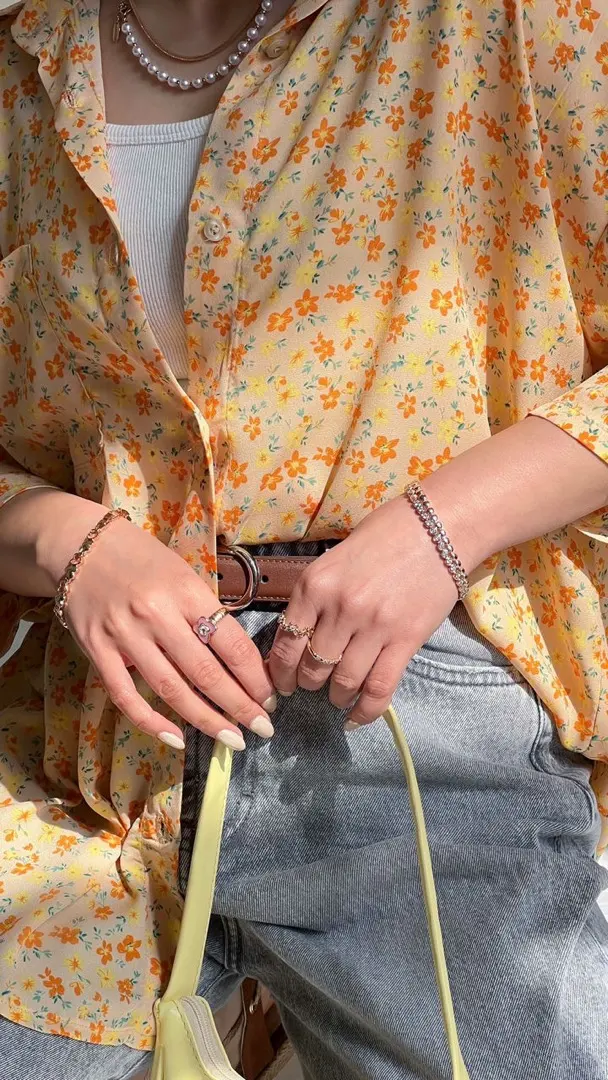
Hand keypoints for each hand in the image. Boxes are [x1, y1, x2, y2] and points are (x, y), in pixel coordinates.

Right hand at [61, 514, 275, 749]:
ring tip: (232, 739)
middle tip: (263, 727)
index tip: (271, 698)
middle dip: (240, 706)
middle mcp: (158, 616)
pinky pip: (126, 697)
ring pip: (171, 690)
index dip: (255, 677)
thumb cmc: (142, 559)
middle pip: (206, 673)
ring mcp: (125, 636)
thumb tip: (237, 660)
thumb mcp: (184, 575)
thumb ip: (205, 612)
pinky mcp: (98, 652)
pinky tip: (177, 739)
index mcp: (187, 593)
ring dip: (206, 720)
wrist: (82, 547)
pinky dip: (152, 723)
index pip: (231, 644)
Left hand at [267, 496, 463, 726]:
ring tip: (337, 697)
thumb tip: (299, 636)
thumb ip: (316, 597)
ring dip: (336, 697)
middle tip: (312, 687)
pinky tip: (355, 720)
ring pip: (343, 683)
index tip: (281, 684)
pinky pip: (378, 689)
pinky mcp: (405, 641)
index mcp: (315, 585)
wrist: (438, 527)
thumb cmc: (385, 535)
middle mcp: (340, 608)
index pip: (286, 642)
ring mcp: (373, 627)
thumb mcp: (335, 559)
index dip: (280, 672)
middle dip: (308, 684)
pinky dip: (364, 711)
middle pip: (313, 666)